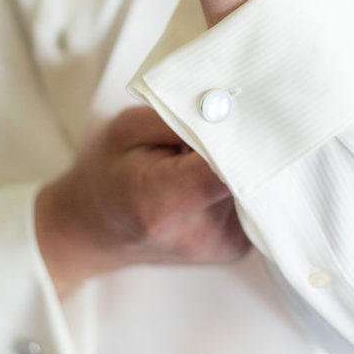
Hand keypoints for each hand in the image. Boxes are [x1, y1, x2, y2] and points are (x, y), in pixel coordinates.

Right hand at [35, 107, 249, 297]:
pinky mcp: (236, 245)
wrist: (99, 229)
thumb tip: (230, 107)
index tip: (232, 110)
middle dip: (233, 142)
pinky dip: (237, 179)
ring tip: (199, 156)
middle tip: (210, 126)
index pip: (225, 165)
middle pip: (246, 172)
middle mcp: (199, 232)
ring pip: (254, 182)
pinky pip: (253, 197)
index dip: (236, 133)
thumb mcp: (128, 127)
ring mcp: (223, 245)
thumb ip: (179, 116)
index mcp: (163, 204)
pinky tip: (210, 174)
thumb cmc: (109, 173)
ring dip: (235, 160)